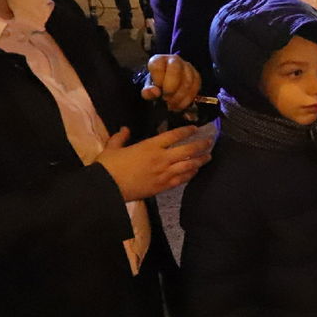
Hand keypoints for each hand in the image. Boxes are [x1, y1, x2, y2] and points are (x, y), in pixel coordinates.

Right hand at [95, 126, 211, 200]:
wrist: (107, 187)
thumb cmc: (108, 166)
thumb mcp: (112, 148)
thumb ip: (120, 137)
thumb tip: (125, 129)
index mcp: (150, 146)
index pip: (174, 135)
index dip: (187, 131)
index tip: (195, 128)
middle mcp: (161, 158)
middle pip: (187, 150)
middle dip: (201, 145)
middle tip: (210, 141)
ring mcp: (164, 173)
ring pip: (188, 165)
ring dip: (200, 160)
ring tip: (208, 156)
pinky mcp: (162, 186)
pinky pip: (182, 179)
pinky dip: (190, 174)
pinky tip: (195, 171)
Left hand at [141, 55, 200, 111]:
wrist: (167, 85)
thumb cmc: (157, 85)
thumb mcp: (148, 89)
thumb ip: (147, 92)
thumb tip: (155, 92)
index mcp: (158, 60)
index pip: (157, 66)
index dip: (158, 81)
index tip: (158, 91)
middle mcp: (174, 60)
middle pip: (175, 70)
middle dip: (170, 89)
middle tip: (166, 99)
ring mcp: (187, 67)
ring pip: (187, 81)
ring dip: (179, 97)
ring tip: (172, 104)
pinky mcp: (196, 76)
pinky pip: (195, 87)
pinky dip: (187, 99)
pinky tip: (180, 104)